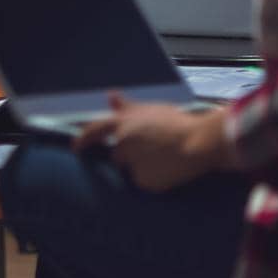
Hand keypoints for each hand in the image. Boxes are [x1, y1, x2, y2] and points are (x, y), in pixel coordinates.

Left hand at [74, 94, 234, 191]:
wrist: (200, 142)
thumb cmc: (177, 123)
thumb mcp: (150, 109)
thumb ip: (127, 106)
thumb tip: (110, 95)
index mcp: (123, 123)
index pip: (94, 130)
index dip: (83, 139)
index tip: (76, 147)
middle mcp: (122, 144)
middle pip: (117, 155)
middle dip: (130, 154)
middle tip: (153, 149)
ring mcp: (132, 163)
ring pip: (131, 170)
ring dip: (141, 167)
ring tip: (163, 158)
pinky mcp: (143, 181)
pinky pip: (144, 183)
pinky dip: (153, 180)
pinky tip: (168, 170)